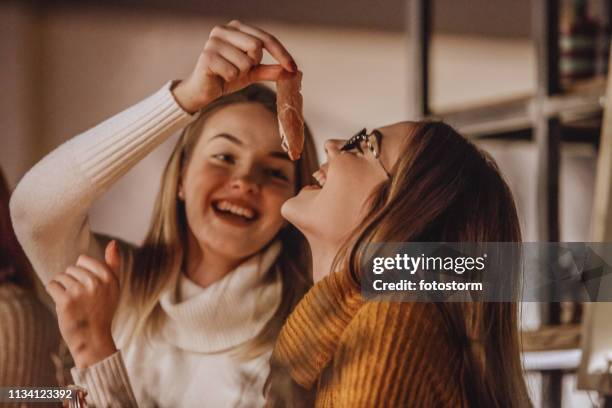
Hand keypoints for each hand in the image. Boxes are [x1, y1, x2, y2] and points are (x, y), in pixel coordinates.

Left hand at [46, 241, 121, 368]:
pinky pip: (52, 285)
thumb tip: (113, 243)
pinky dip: (53, 293)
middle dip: (72, 282)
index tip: (88, 289)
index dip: (82, 273)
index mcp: (109, 277)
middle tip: (81, 300)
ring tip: (72, 302)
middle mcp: (96, 282)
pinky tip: (62, 304)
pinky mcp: (66, 301)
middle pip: (71, 268)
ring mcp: (81, 291)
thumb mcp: (113, 286)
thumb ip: (113, 264)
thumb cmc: (102, 311)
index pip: (83, 260)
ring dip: (62, 288)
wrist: (93, 339)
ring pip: (61, 277)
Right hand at [172, 20, 296, 112]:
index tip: (294, 69)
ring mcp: (214, 41)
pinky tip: (221, 77)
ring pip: (245, 61)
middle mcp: (224, 29)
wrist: (203, 90)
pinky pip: (233, 72)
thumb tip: (289, 71)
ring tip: (229, 73)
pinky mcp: (207, 56)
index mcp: (236, 28)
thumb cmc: (227, 76)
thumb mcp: (252, 73)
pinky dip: (231, 79)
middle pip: (256, 46)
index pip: (266, 38)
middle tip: (243, 70)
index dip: (281, 53)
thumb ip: (269, 70)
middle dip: (254, 63)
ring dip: (241, 73)